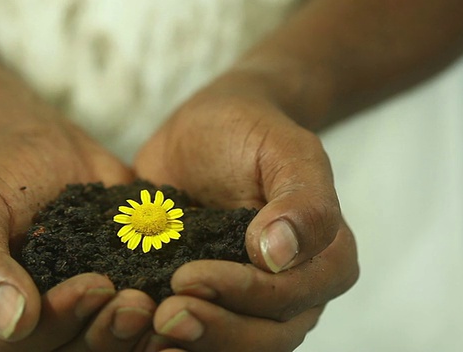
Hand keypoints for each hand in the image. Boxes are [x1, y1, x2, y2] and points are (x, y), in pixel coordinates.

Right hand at [0, 115, 155, 350]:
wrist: (45, 152)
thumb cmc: (0, 174)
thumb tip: (10, 322)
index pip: (9, 348)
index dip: (54, 326)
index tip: (95, 284)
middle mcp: (13, 334)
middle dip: (100, 335)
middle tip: (137, 302)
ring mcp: (57, 325)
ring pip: (93, 351)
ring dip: (128, 338)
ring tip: (153, 304)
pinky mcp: (95, 311)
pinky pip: (120, 334)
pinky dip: (147, 330)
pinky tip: (171, 311)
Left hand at [135, 85, 358, 350]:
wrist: (210, 130)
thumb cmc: (252, 132)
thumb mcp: (285, 149)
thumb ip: (301, 199)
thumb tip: (281, 255)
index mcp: (326, 259)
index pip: (293, 297)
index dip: (245, 295)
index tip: (188, 275)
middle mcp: (295, 291)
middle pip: (265, 338)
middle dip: (214, 331)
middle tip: (164, 314)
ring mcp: (250, 301)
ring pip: (232, 344)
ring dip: (193, 342)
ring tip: (147, 324)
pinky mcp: (211, 298)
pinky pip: (200, 332)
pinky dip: (171, 338)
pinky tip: (136, 328)